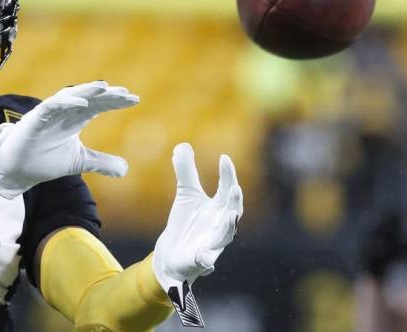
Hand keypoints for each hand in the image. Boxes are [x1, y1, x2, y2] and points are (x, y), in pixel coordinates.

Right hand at [0, 81, 138, 198]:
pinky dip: (66, 102)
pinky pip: (52, 106)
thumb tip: (125, 169)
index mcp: (74, 119)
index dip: (115, 101)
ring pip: (71, 96)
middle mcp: (63, 112)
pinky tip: (83, 103)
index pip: (98, 105)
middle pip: (89, 98)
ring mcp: (49, 113)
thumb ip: (101, 162)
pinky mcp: (35, 118)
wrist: (18, 171)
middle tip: (126, 94)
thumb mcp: (80, 161)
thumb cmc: (44, 161)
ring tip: (105, 88)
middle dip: (107, 94)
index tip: (134, 100)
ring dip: (87, 92)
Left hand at [152, 143, 243, 326]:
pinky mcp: (201, 260)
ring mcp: (213, 244)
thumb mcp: (185, 194)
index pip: (227, 189)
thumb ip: (186, 171)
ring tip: (229, 216)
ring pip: (224, 236)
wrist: (171, 253)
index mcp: (219, 208)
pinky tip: (206, 258)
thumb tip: (182, 145)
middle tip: (235, 188)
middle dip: (235, 201)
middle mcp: (220, 225)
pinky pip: (207, 260)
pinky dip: (208, 259)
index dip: (228, 174)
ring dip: (227, 226)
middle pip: (233, 212)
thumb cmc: (185, 223)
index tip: (224, 158)